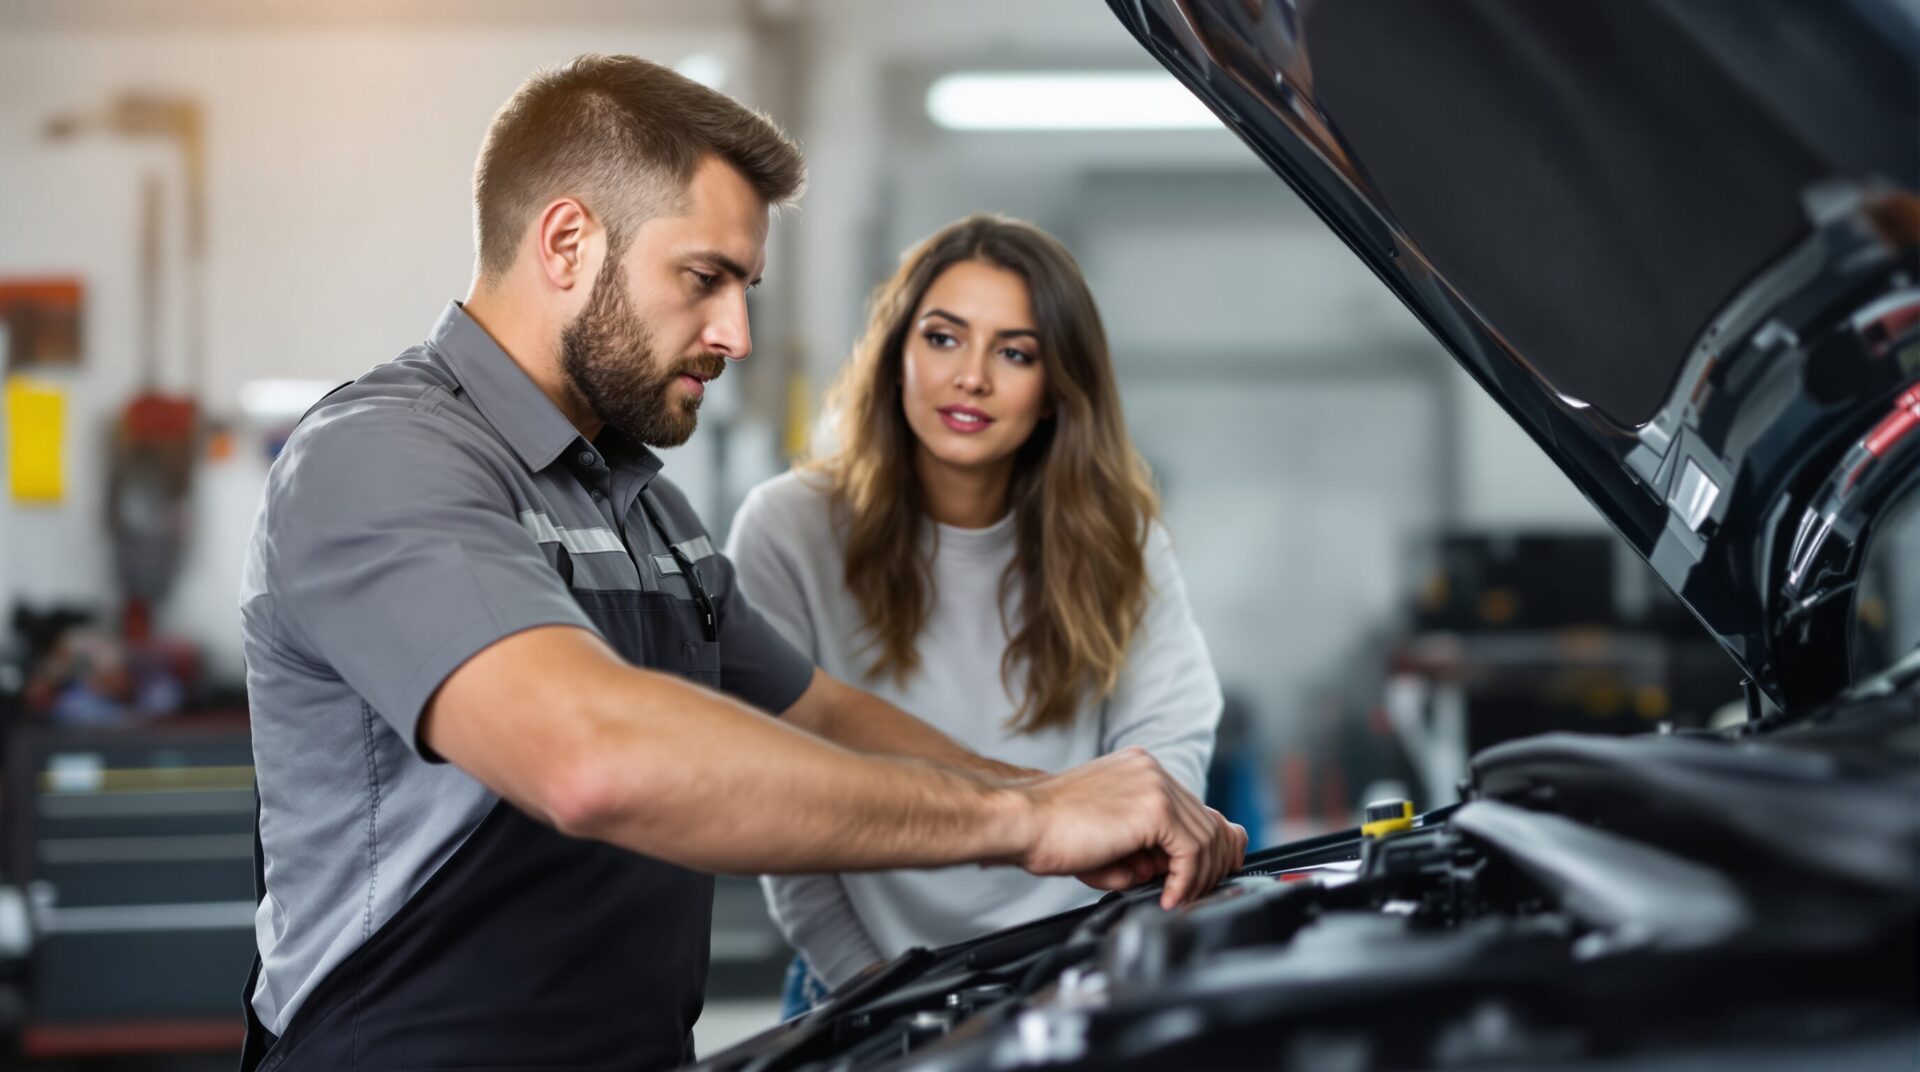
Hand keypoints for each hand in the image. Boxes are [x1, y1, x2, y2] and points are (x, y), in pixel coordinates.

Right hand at [1013, 747, 1246, 908]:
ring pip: (1207, 837)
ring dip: (1198, 877)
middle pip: (1210, 821)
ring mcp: (1155, 785)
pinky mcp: (1154, 807)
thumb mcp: (1109, 836)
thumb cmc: (1051, 832)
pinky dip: (1186, 880)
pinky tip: (1167, 896)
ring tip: (1175, 899)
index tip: (1201, 878)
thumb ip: (1144, 848)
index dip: (1209, 847)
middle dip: (1210, 866)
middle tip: (1192, 895)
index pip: (1196, 808)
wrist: (1022, 821)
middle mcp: (1152, 770)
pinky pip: (1191, 850)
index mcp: (1141, 770)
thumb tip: (1172, 871)